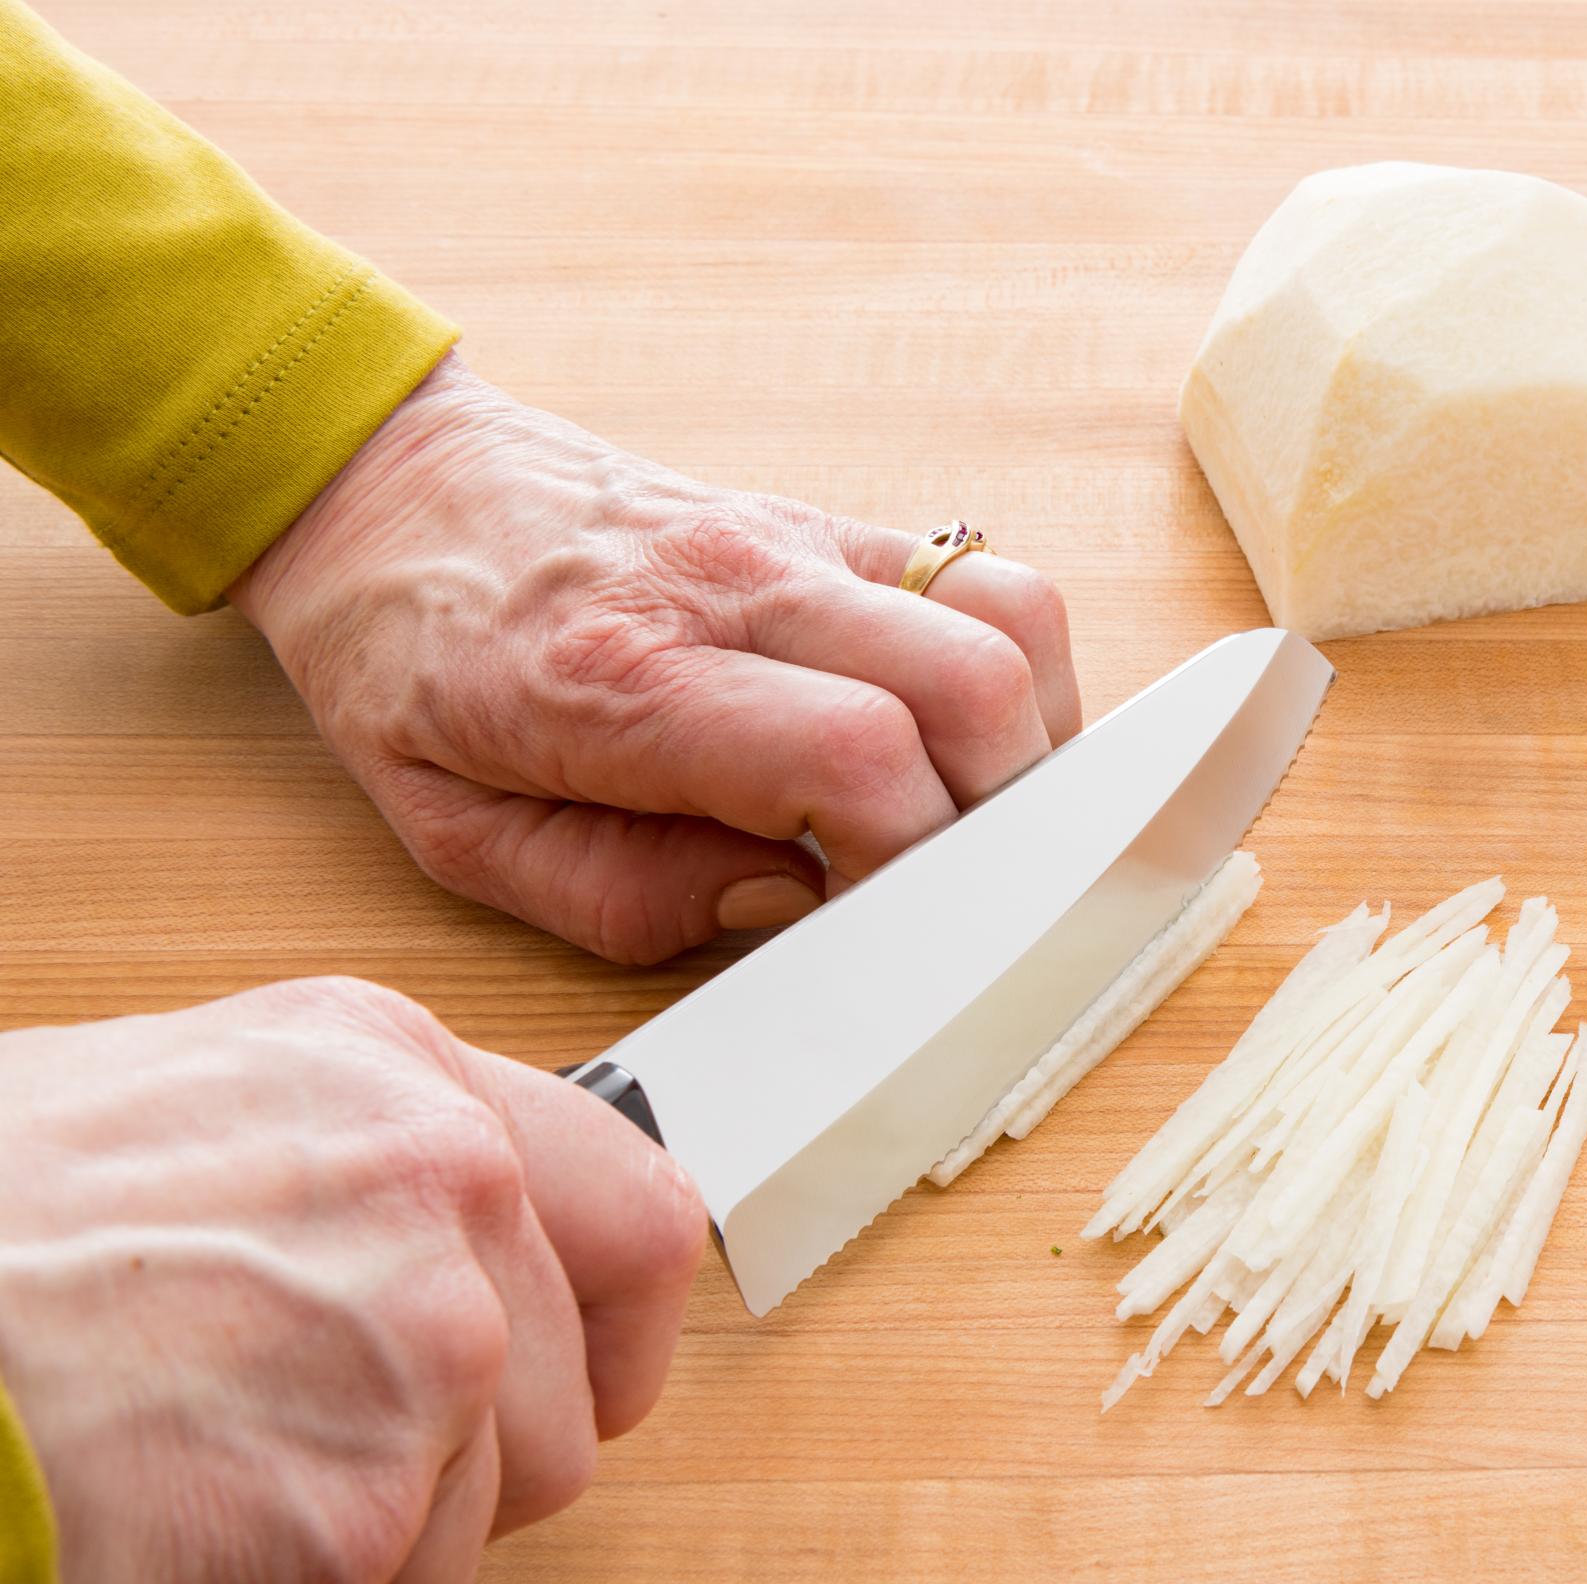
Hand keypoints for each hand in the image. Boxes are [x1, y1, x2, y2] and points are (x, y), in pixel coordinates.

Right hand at [0, 977, 705, 1583]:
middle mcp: (441, 1203)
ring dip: (343, 1563)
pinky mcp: (349, 1529)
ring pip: (467, 1545)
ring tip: (184, 1490)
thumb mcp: (197, 1112)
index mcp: (402, 1084)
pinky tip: (148, 1557)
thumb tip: (486, 1250)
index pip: (640, 1223)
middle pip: (567, 1420)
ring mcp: (416, 1366)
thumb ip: (370, 1175)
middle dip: (453, 1478)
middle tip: (294, 1459)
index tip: (590, 1378)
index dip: (617, 1331)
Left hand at [231, 355, 1080, 962]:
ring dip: (1030, 735)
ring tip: (970, 815)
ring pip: (1010, 614)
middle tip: (946, 883)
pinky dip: (1009, 671)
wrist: (383, 483)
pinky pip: (978, 578)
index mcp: (629, 677)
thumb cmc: (410, 664)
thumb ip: (627, 894)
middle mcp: (734, 586)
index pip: (857, 755)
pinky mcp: (820, 520)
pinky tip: (957, 742)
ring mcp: (791, 536)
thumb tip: (794, 897)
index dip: (909, 863)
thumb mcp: (464, 835)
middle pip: (974, 681)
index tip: (880, 925)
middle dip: (1001, 814)